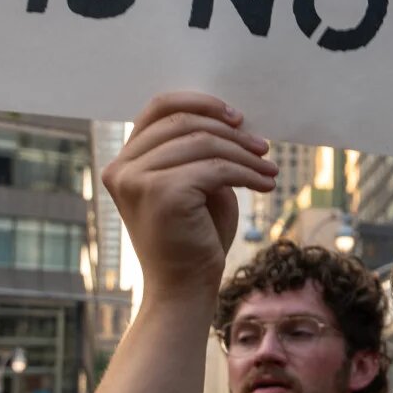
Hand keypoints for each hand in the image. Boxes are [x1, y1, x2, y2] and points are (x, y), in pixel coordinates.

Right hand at [102, 93, 277, 295]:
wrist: (184, 289)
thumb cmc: (195, 238)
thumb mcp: (196, 185)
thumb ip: (200, 152)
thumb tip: (231, 120)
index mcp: (125, 162)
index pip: (158, 108)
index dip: (200, 103)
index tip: (237, 117)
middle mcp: (122, 168)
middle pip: (183, 121)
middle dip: (231, 132)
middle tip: (263, 148)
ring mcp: (137, 180)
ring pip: (203, 143)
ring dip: (246, 155)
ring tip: (270, 171)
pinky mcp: (163, 193)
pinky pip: (217, 168)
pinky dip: (248, 173)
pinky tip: (265, 185)